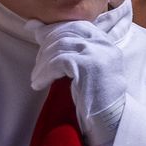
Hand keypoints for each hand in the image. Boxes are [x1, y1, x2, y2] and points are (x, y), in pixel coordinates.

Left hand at [29, 20, 128, 145]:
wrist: (112, 119)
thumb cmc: (97, 96)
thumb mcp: (88, 67)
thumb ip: (71, 48)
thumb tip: (34, 26)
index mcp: (106, 42)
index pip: (76, 26)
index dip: (55, 31)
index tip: (39, 40)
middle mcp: (103, 44)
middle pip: (65, 34)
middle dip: (46, 47)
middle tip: (37, 64)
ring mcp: (97, 53)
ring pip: (59, 48)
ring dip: (42, 64)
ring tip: (36, 78)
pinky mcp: (87, 66)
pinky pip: (57, 62)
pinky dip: (44, 73)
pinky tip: (39, 83)